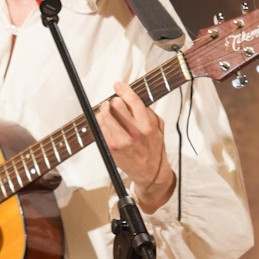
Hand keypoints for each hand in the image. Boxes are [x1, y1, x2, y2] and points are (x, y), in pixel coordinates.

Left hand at [96, 82, 175, 213]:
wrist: (150, 173)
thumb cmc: (154, 149)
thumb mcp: (158, 128)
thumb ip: (147, 112)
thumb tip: (133, 98)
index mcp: (147, 125)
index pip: (133, 101)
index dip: (123, 90)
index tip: (118, 86)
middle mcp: (134, 132)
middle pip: (116, 106)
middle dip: (113, 100)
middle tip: (113, 101)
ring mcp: (121, 141)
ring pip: (105, 116)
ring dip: (104, 109)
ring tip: (106, 109)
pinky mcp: (111, 147)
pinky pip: (100, 128)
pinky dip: (100, 121)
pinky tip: (104, 121)